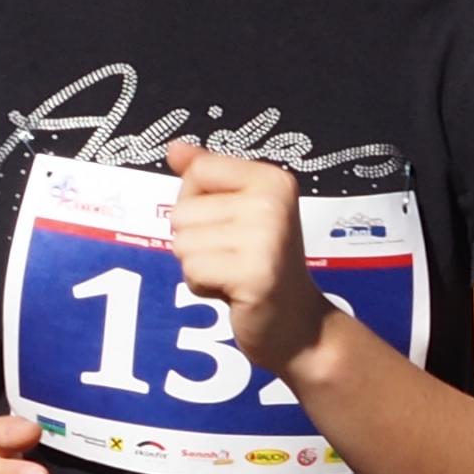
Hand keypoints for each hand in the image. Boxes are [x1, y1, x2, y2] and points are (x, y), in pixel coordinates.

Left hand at [164, 139, 332, 379]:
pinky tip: (233, 292)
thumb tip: (174, 147)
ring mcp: (266, 238)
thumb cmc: (262, 266)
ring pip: (182, 243)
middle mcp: (273, 202)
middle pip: (183, 211)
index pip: (198, 171)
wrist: (299, 325)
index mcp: (273, 179)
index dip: (198, 204)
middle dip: (196, 241)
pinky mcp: (254, 274)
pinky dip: (202, 287)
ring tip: (233, 274)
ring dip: (198, 266)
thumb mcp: (239, 212)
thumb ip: (207, 177)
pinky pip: (191, 270)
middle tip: (234, 258)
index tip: (230, 226)